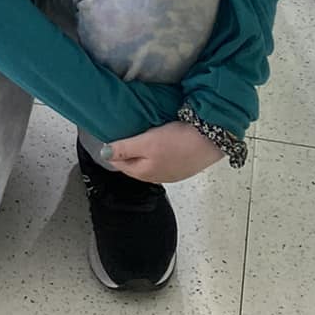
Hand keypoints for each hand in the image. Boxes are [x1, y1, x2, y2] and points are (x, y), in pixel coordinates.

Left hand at [103, 121, 223, 184]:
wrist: (210, 141)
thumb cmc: (176, 141)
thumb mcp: (147, 142)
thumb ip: (125, 149)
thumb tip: (104, 154)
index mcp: (145, 173)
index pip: (121, 165)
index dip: (113, 152)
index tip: (110, 138)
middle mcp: (157, 177)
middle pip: (135, 167)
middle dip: (127, 155)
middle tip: (122, 137)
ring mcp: (171, 174)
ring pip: (150, 165)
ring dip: (142, 155)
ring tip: (139, 140)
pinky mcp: (183, 167)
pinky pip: (163, 162)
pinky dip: (157, 155)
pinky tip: (160, 145)